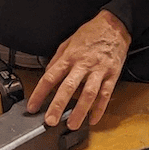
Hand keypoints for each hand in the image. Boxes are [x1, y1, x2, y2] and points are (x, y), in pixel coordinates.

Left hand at [26, 10, 130, 129]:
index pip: (50, 77)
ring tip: (73, 124)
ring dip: (80, 111)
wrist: (115, 25)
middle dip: (58, 105)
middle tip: (50, 120)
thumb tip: (48, 74)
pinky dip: (100, 108)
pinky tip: (93, 118)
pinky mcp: (112, 74)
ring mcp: (99, 70)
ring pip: (89, 93)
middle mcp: (84, 64)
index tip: (33, 106)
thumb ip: (58, 59)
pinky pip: (106, 93)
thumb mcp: (69, 42)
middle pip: (69, 87)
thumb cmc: (92, 33)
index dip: (40, 93)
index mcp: (70, 57)